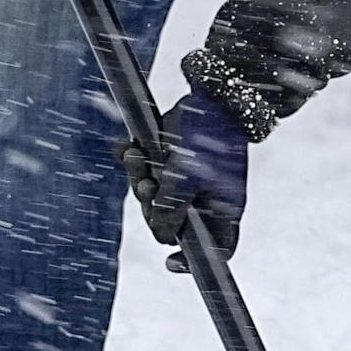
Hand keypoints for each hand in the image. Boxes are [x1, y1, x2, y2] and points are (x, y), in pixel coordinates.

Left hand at [126, 90, 249, 258]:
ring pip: (156, 196)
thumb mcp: (187, 176)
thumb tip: (160, 234)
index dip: (196, 261)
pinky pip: (150, 171)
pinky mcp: (174, 159)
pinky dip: (137, 161)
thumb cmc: (207, 134)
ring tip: (135, 157)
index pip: (218, 249)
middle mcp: (208, 197)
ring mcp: (191, 179)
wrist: (210, 89)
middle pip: (173, 223)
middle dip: (152, 204)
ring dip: (140, 178)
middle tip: (144, 184)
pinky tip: (127, 148)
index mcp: (223, 207)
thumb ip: (171, 208)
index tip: (171, 262)